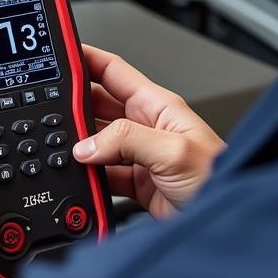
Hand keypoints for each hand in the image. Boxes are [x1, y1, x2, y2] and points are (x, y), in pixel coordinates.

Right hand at [72, 45, 225, 218]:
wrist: (225, 221)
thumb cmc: (219, 178)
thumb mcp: (172, 150)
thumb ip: (126, 140)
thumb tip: (87, 145)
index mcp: (156, 105)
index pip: (112, 71)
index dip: (86, 59)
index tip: (61, 56)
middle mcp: (145, 126)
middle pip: (97, 105)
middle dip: (74, 106)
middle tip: (52, 110)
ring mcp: (138, 155)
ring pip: (95, 141)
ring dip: (79, 145)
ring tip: (64, 147)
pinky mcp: (135, 183)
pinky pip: (101, 172)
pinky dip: (88, 175)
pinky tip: (81, 176)